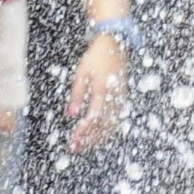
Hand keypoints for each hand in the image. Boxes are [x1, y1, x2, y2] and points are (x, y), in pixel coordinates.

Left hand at [65, 34, 127, 154]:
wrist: (116, 45)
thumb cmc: (96, 58)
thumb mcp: (82, 73)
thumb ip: (77, 94)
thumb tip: (71, 115)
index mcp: (103, 89)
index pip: (94, 117)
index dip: (84, 131)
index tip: (74, 140)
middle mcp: (115, 96)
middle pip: (104, 125)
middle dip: (89, 139)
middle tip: (74, 148)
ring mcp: (121, 98)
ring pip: (112, 125)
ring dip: (98, 138)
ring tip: (83, 146)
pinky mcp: (123, 99)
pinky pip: (116, 120)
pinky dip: (106, 130)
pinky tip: (96, 135)